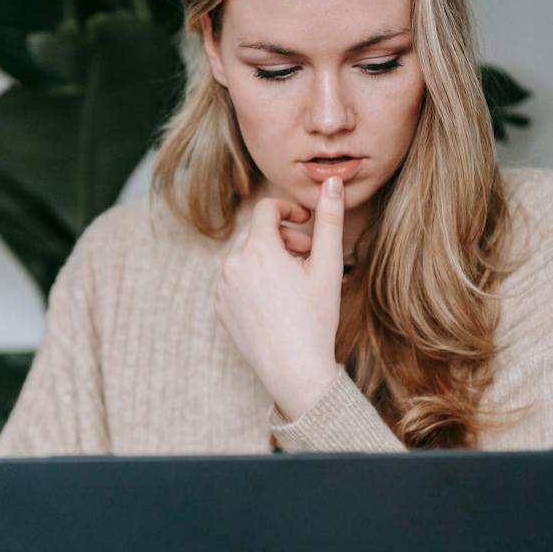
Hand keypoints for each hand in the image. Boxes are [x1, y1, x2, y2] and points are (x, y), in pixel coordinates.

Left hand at [215, 177, 346, 421]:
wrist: (294, 369)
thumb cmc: (315, 318)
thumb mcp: (328, 266)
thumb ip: (329, 219)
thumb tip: (332, 181)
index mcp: (258, 249)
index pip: (266, 209)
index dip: (288, 210)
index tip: (306, 222)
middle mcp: (232, 265)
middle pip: (256, 234)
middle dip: (282, 237)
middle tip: (307, 254)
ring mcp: (223, 288)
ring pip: (245, 258)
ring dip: (268, 259)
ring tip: (293, 280)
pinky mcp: (221, 308)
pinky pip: (236, 282)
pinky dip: (254, 281)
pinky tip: (277, 301)